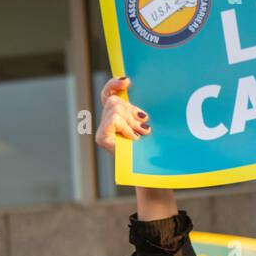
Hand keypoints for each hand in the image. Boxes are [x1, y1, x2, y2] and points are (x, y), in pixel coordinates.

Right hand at [96, 75, 176, 218]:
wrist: (152, 174)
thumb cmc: (153, 151)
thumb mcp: (146, 124)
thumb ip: (139, 111)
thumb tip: (133, 89)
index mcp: (115, 118)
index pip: (109, 94)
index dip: (114, 84)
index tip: (127, 81)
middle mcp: (105, 124)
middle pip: (114, 101)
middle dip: (132, 113)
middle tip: (144, 129)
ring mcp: (102, 132)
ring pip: (115, 109)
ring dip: (131, 121)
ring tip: (140, 135)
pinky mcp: (102, 138)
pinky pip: (113, 119)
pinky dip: (125, 127)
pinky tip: (133, 138)